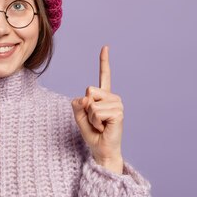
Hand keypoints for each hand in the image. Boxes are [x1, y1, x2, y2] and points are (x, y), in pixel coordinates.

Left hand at [71, 45, 123, 167]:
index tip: (105, 46)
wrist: (102, 150)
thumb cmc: (92, 134)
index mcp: (103, 96)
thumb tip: (87, 98)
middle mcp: (112, 97)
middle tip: (96, 121)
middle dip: (86, 108)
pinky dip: (95, 122)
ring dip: (91, 118)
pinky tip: (104, 127)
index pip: (104, 75)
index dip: (104, 61)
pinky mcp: (118, 112)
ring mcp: (117, 104)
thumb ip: (78, 104)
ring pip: (91, 103)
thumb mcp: (79, 116)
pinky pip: (96, 112)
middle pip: (89, 90)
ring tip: (100, 125)